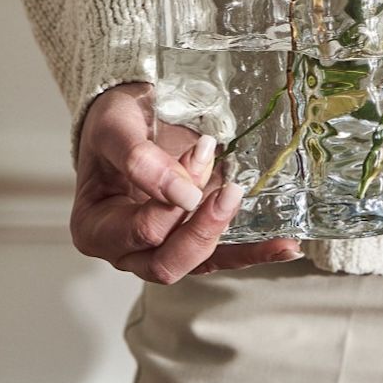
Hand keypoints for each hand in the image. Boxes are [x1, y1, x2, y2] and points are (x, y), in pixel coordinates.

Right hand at [70, 81, 300, 280]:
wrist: (130, 118)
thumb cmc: (113, 124)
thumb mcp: (115, 129)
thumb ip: (139, 159)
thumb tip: (182, 192)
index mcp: (96, 229)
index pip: (140, 231)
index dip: (172, 202)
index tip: (197, 156)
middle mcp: (126, 250)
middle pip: (167, 263)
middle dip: (203, 228)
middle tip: (230, 189)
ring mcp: (160, 248)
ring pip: (198, 264)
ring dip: (230, 239)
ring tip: (270, 226)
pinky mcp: (191, 240)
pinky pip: (223, 256)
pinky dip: (253, 252)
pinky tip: (285, 245)